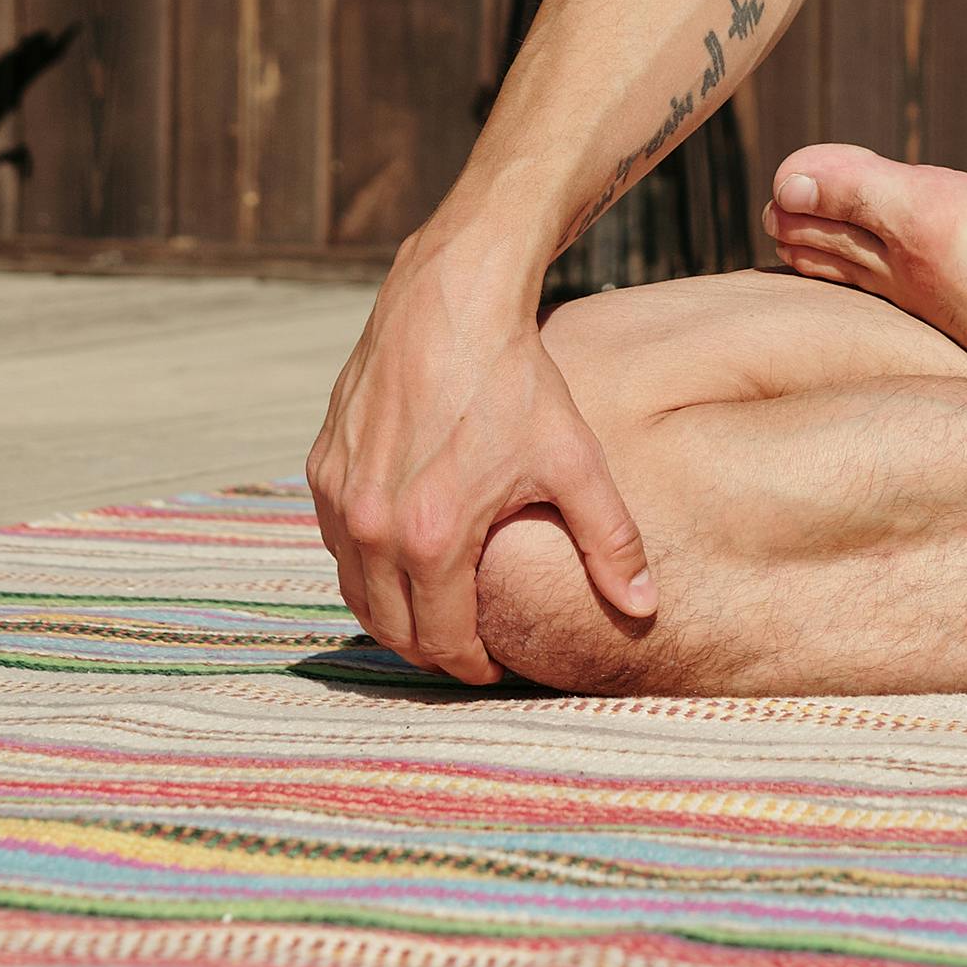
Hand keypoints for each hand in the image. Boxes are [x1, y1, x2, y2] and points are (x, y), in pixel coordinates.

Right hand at [303, 257, 653, 684]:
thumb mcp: (574, 461)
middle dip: (432, 650)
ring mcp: (340, 496)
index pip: (444, 642)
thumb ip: (611, 542)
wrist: (451, 299)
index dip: (474, 666)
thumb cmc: (515, 378)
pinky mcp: (323, 466)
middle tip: (468, 647)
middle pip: (393, 629)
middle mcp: (373, 526)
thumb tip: (644, 610)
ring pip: (357, 592)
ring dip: (393, 613)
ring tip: (436, 610)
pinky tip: (404, 554)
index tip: (498, 663)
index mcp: (432, 538)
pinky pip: (337, 543)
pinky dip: (366, 564)